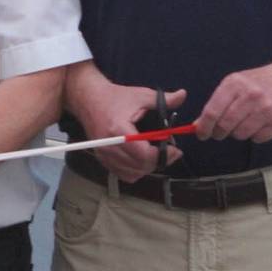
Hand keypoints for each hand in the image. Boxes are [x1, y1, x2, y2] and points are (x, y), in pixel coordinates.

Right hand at [67, 69, 186, 181]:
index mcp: (119, 131)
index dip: (163, 155)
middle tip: (169, 151)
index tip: (175, 149)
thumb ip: (164, 99)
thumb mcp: (141, 95)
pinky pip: (123, 174)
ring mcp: (104, 154)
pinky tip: (141, 159)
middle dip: (159, 161)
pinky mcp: (102, 158)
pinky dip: (135, 171)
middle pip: (140, 167)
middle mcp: (109, 146)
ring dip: (147, 167)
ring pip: (132, 174)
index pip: (144, 155)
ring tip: (155, 154)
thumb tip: (183, 95)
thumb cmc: (114, 97)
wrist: (88, 99)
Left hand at [198, 62, 271, 142]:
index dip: (204, 127)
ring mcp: (266, 108)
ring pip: (241, 134)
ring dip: (239, 133)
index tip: (202, 134)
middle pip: (225, 125)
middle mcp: (250, 95)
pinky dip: (255, 135)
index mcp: (235, 84)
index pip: (212, 111)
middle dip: (220, 132)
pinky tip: (260, 124)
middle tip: (221, 132)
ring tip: (245, 122)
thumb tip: (199, 124)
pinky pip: (258, 138)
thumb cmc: (259, 83)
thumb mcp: (235, 84)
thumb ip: (217, 103)